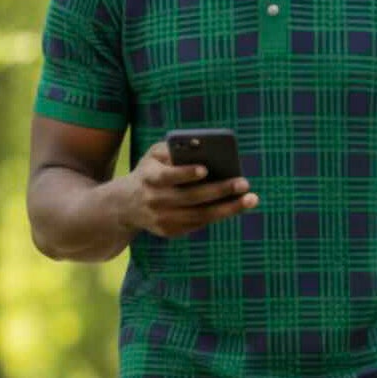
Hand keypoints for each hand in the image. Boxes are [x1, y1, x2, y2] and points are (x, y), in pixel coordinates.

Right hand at [120, 140, 257, 238]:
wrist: (126, 205)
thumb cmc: (150, 171)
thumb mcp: (154, 156)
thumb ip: (173, 149)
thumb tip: (201, 146)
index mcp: (149, 178)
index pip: (167, 177)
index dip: (185, 174)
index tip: (205, 169)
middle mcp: (155, 200)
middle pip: (191, 198)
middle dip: (219, 190)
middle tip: (244, 183)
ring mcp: (162, 219)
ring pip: (200, 216)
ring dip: (228, 208)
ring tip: (251, 199)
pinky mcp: (170, 231)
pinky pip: (198, 224)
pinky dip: (218, 215)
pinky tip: (236, 206)